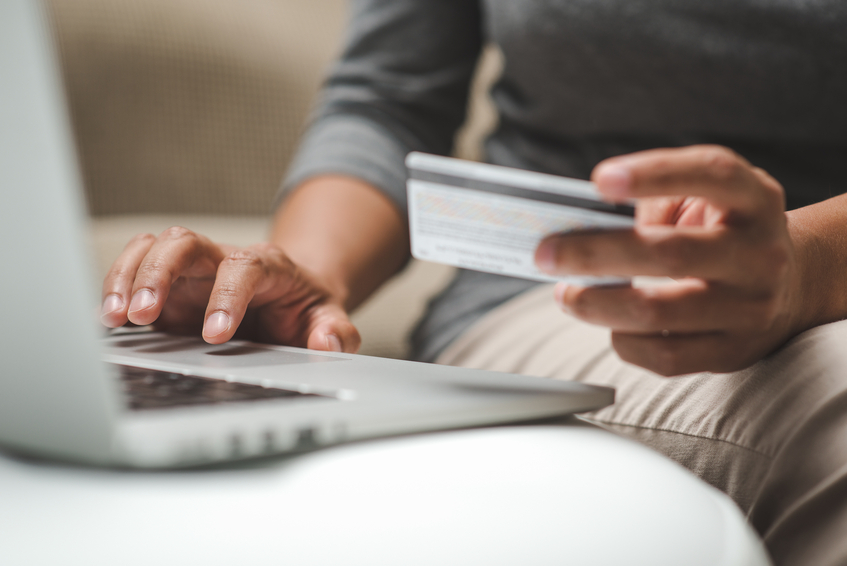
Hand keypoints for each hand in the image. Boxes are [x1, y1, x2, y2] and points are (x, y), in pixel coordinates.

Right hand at [99, 227, 360, 352]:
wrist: (291, 297)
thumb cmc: (306, 308)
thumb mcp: (329, 319)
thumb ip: (335, 332)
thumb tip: (327, 344)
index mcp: (268, 266)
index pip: (244, 268)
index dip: (226, 296)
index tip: (215, 335)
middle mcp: (224, 260)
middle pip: (186, 242)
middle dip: (160, 273)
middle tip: (144, 315)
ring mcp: (193, 271)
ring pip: (154, 248)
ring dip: (129, 277)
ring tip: (115, 318)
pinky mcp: (170, 287)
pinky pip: (136, 268)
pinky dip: (117, 286)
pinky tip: (109, 318)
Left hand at [535, 145, 800, 375]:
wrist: (789, 285)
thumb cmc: (721, 232)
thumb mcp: (705, 198)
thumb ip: (654, 201)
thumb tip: (578, 229)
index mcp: (755, 200)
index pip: (711, 173)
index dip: (655, 173)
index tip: (599, 181)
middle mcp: (760, 253)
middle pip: (670, 255)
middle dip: (594, 254)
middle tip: (546, 254)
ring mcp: (751, 308)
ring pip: (658, 312)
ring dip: (595, 304)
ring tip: (565, 294)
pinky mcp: (733, 352)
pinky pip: (664, 356)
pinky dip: (622, 340)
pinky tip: (607, 321)